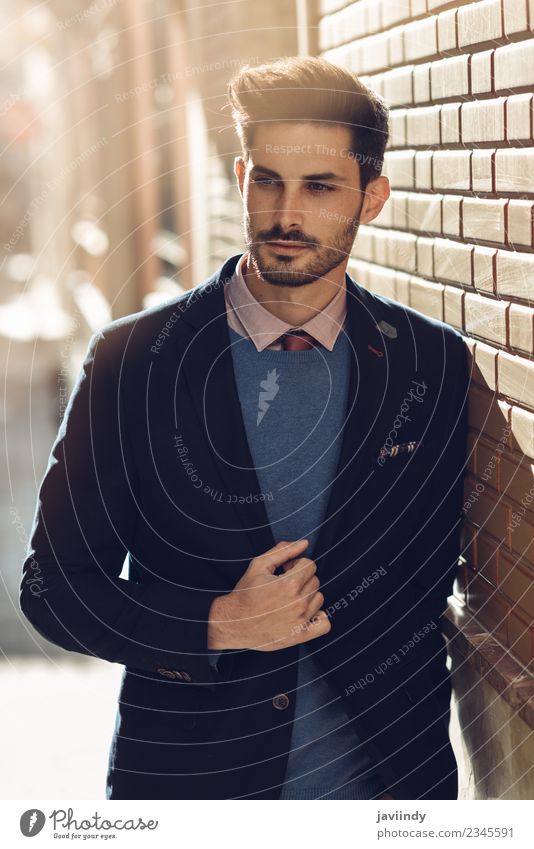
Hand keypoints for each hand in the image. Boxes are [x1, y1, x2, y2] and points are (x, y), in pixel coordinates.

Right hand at [207, 539, 330, 650]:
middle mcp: (298, 603)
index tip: (286, 570)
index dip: (297, 564)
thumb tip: (304, 543)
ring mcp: (301, 620)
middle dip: (301, 578)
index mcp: (289, 584)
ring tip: (290, 598)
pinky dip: (318, 617)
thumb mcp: (259, 565)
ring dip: (307, 596)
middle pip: (315, 581)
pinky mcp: (300, 635)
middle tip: (284, 584)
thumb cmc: (245, 593)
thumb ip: (283, 551)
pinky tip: (304, 613)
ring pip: (319, 599)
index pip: (310, 565)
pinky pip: (324, 624)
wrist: (234, 622)